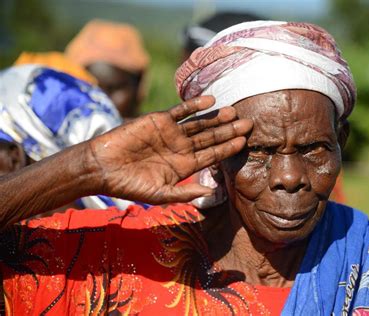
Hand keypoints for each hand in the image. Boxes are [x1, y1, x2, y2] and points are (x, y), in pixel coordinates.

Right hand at [88, 96, 251, 203]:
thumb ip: (185, 193)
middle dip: (230, 131)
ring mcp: (172, 133)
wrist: (103, 167)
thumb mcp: (160, 194)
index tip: (245, 142)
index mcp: (185, 166)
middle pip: (211, 137)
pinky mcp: (159, 120)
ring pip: (200, 123)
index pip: (212, 155)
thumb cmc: (129, 184)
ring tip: (234, 111)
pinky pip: (180, 111)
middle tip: (250, 123)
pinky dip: (194, 106)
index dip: (229, 148)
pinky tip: (210, 101)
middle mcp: (182, 147)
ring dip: (217, 117)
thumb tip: (211, 194)